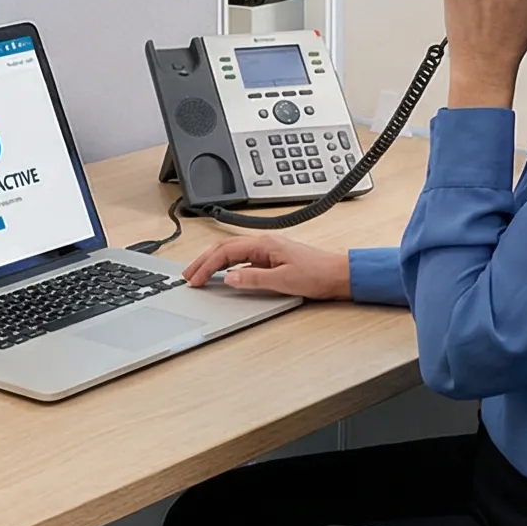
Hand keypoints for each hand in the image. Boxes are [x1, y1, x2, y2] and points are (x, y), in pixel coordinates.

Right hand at [179, 235, 351, 298]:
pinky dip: (228, 267)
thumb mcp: (283, 281)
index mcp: (264, 244)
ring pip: (232, 253)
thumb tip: (228, 278)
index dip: (206, 265)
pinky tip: (224, 276)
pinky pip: (243, 260)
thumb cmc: (318, 274)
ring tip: (199, 274)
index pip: (225, 252)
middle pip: (224, 249)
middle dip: (203, 261)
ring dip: (213, 263)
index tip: (194, 279)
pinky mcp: (273, 260)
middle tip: (188, 275)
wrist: (339, 275)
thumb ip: (254, 279)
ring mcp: (268, 251)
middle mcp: (264, 244)